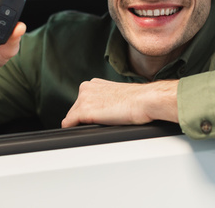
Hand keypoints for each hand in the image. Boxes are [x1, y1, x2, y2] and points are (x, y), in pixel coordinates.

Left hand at [61, 79, 178, 127]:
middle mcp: (87, 88)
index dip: (87, 112)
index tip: (93, 118)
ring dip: (80, 124)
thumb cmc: (138, 100)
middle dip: (82, 118)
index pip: (81, 101)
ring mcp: (84, 99)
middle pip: (75, 109)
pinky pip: (69, 123)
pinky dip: (73, 130)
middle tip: (97, 125)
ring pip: (72, 117)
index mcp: (94, 83)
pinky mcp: (85, 111)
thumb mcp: (117, 96)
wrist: (145, 100)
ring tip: (96, 128)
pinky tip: (83, 132)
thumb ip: (105, 100)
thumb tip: (103, 112)